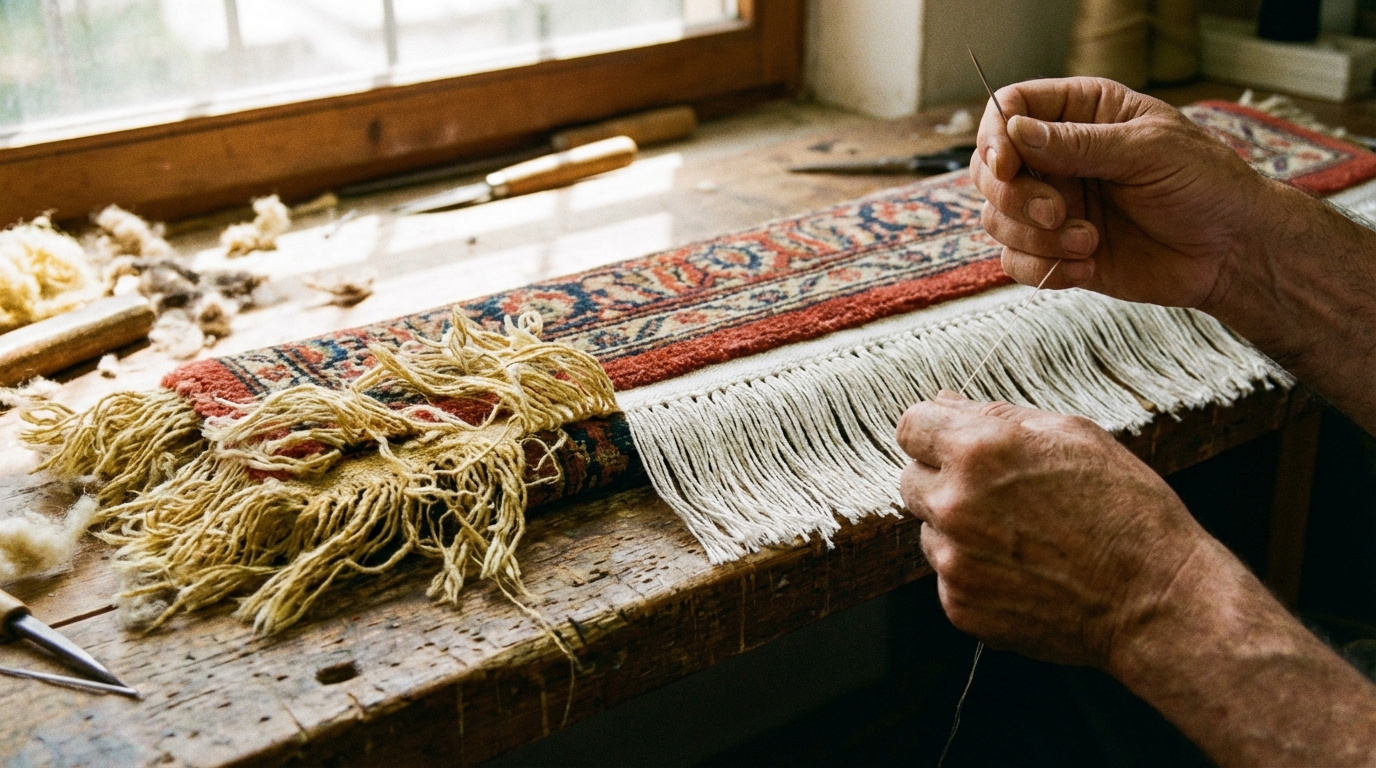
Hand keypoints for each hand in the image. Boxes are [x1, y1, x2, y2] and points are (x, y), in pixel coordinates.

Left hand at [895, 390, 1212, 667]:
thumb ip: (996, 415)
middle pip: (910, 479)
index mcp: (979, 451)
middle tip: (1000, 495)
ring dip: (958, 529)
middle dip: (944, 480)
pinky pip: (947, 575)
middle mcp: (955, 504)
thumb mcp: (1073, 435)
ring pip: (929, 530)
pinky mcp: (959, 604)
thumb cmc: (1126, 512)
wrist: (1154, 601)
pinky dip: (975, 571)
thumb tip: (944, 402)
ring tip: (1022, 537)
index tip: (949, 442)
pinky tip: (1023, 571)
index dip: (932, 432)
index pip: (910, 426)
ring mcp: (953, 560)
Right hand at [970, 77, 1276, 310]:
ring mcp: (1054, 206)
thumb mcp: (1148, 150)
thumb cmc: (1204, 184)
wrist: (1230, 251)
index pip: (1011, 108)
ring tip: (1089, 241)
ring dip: (1036, 238)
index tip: (1007, 165)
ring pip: (996, 219)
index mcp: (1081, 114)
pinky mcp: (1056, 252)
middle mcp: (1058, 159)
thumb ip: (1078, 143)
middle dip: (1013, 196)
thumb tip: (1014, 131)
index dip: (995, 135)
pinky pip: (1015, 262)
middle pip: (989, 169)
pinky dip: (1045, 268)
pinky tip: (1089, 263)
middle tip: (1056, 212)